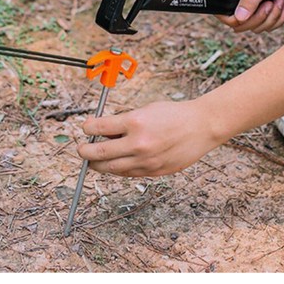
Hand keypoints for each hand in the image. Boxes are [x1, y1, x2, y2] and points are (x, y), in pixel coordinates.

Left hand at [77, 99, 218, 177]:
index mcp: (134, 122)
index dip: (87, 128)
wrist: (202, 126)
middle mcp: (138, 143)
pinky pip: (128, 173)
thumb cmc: (174, 115)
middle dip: (85, 152)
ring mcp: (146, 160)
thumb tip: (101, 132)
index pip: (98, 127)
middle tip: (82, 150)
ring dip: (98, 164)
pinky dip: (118, 169)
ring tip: (95, 160)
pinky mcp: (153, 171)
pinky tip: (116, 163)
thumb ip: (123, 123)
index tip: (85, 127)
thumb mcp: (145, 110)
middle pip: (98, 153)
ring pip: (111, 168)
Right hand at [217, 0, 283, 32]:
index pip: (224, 14)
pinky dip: (278, 18)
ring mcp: (250, 6)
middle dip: (261, 17)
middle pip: (241, 24)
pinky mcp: (261, 11)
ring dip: (272, 17)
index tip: (256, 10)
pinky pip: (266, 26)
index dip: (239, 19)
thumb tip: (239, 18)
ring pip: (256, 27)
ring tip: (280, 0)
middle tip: (271, 2)